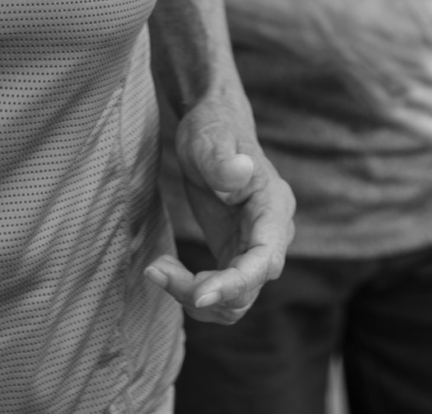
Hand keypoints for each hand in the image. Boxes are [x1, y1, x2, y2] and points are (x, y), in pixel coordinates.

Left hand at [145, 92, 292, 323]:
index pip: (265, 260)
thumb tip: (239, 171)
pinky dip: (193, 293)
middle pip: (247, 288)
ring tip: (157, 269)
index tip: (199, 295)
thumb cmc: (213, 129)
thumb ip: (223, 159)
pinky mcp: (235, 255)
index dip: (236, 284)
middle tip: (158, 270)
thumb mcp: (210, 138)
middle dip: (203, 292)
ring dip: (194, 297)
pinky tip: (166, 271)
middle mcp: (272, 235)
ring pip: (235, 301)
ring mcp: (254, 249)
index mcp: (274, 207)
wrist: (213, 129)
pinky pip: (222, 294)